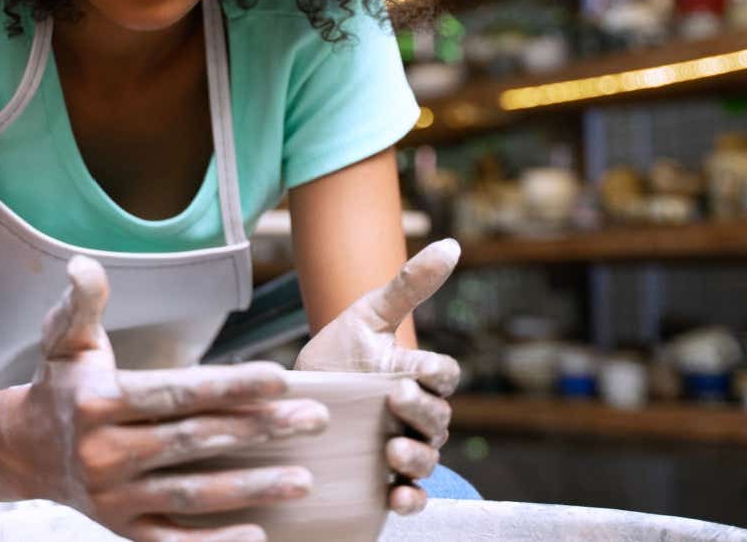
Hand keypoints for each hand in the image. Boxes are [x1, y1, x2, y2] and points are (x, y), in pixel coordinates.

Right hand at [16, 256, 329, 540]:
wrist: (19, 452)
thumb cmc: (59, 386)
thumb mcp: (64, 339)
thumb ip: (82, 303)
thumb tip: (83, 264)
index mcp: (99, 403)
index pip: (175, 393)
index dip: (229, 386)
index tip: (281, 377)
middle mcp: (106, 453)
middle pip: (194, 442)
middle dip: (258, 430)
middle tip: (313, 419)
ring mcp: (115, 497)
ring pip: (192, 496)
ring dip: (252, 489)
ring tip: (304, 480)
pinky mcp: (123, 529)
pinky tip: (260, 535)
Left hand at [292, 238, 461, 516]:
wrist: (294, 395)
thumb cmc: (338, 353)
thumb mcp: (367, 314)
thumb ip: (409, 284)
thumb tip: (451, 245)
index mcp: (416, 374)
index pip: (443, 375)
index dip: (434, 373)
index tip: (412, 370)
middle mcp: (415, 414)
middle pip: (437, 416)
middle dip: (420, 411)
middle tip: (393, 399)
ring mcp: (402, 448)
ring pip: (427, 457)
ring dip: (417, 458)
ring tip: (392, 452)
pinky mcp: (385, 482)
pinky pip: (411, 497)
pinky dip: (410, 500)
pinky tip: (396, 497)